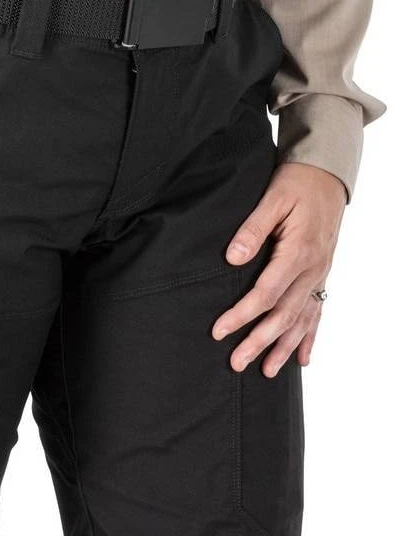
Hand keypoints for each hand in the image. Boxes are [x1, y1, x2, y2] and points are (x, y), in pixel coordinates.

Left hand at [212, 162, 345, 375]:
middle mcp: (312, 269)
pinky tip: (303, 358)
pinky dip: (309, 337)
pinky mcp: (321, 273)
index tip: (219, 331)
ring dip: (283, 347)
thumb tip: (232, 258)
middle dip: (259, 342)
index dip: (241, 315)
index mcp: (297, 253)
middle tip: (236, 362)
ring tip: (267, 371)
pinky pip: (317, 311)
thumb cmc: (297, 183)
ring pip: (301, 319)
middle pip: (283, 315)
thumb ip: (252, 229)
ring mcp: (319, 274)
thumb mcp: (272, 198)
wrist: (327, 175)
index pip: (265, 294)